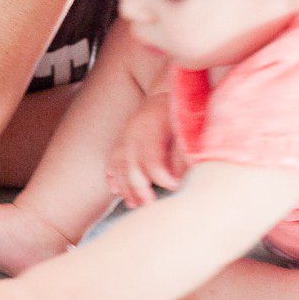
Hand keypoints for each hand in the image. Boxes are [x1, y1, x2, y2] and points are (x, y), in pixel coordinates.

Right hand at [105, 91, 186, 208]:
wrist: (166, 94)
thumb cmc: (182, 113)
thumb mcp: (188, 127)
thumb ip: (184, 152)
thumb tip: (181, 178)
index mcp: (153, 126)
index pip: (153, 159)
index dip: (163, 177)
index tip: (175, 187)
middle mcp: (134, 131)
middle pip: (131, 167)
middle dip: (140, 189)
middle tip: (152, 205)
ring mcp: (124, 136)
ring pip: (118, 167)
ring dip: (126, 188)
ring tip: (136, 204)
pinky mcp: (120, 141)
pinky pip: (111, 162)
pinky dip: (113, 178)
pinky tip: (118, 191)